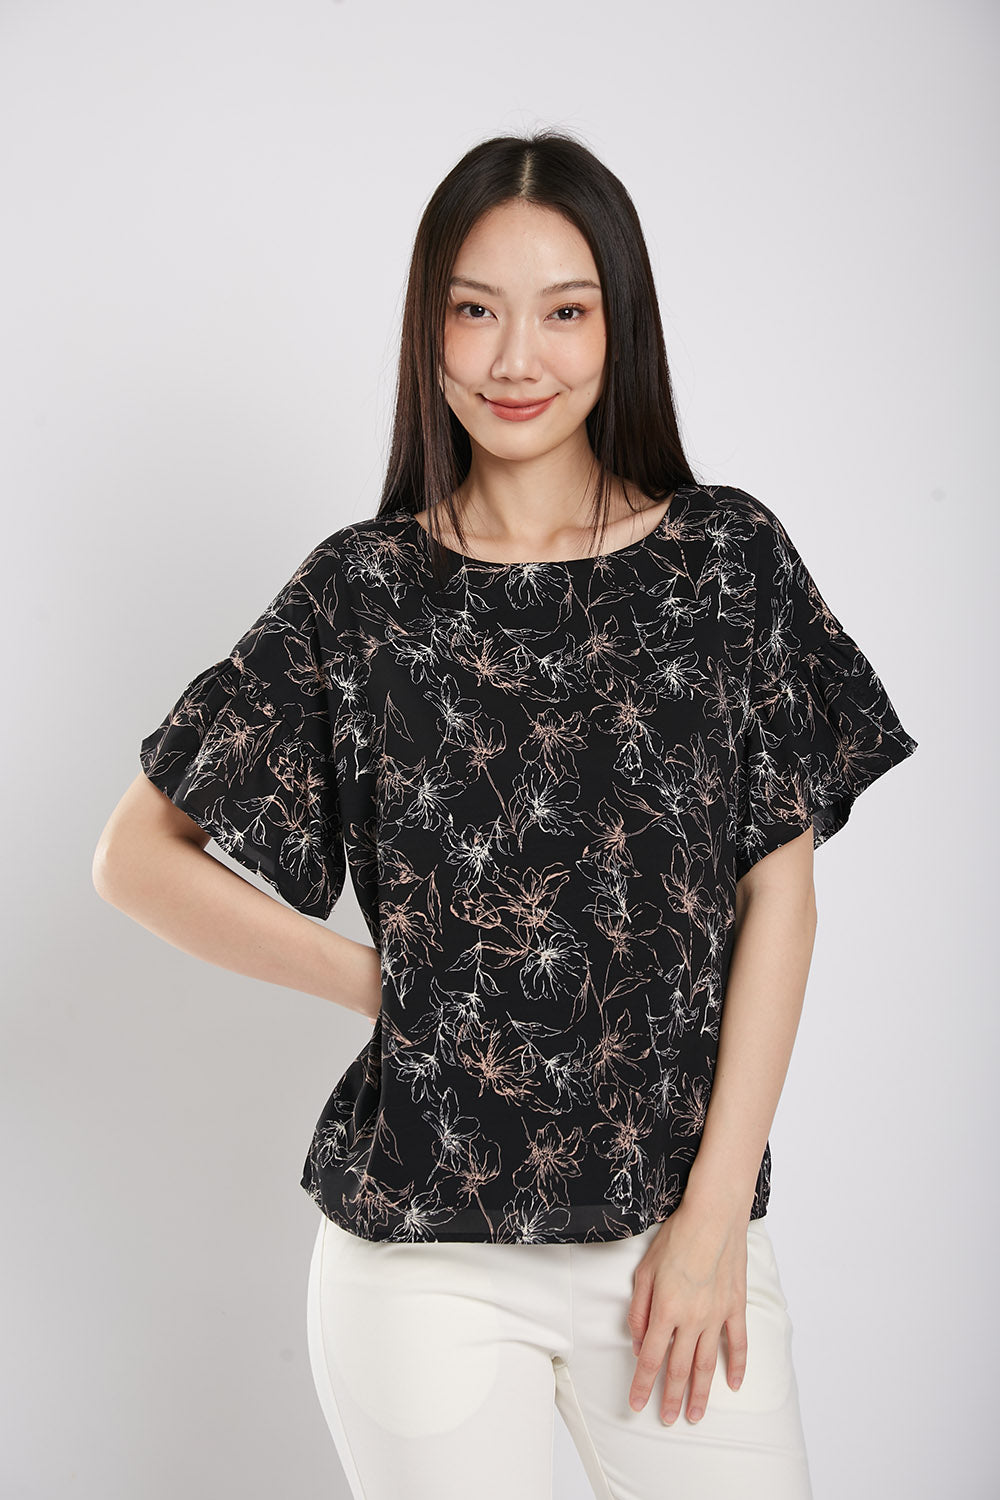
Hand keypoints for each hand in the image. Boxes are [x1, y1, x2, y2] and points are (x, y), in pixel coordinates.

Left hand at [626, 1199, 749, 1424]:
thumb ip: (639, 1311)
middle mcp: (692, 1319)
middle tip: (667, 1420)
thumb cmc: (676, 1238)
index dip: (642, 1384)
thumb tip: (639, 1343)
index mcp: (666, 1310)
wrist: (713, 1217)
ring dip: (700, 1393)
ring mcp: (717, 1315)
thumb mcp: (644, 1271)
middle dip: (671, 1398)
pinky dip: (737, 1366)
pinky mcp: (735, 1307)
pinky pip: (738, 1343)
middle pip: (679, 1368)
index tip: (635, 1405)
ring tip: (695, 1415)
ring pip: (707, 1364)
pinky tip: (734, 1385)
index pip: (651, 1358)